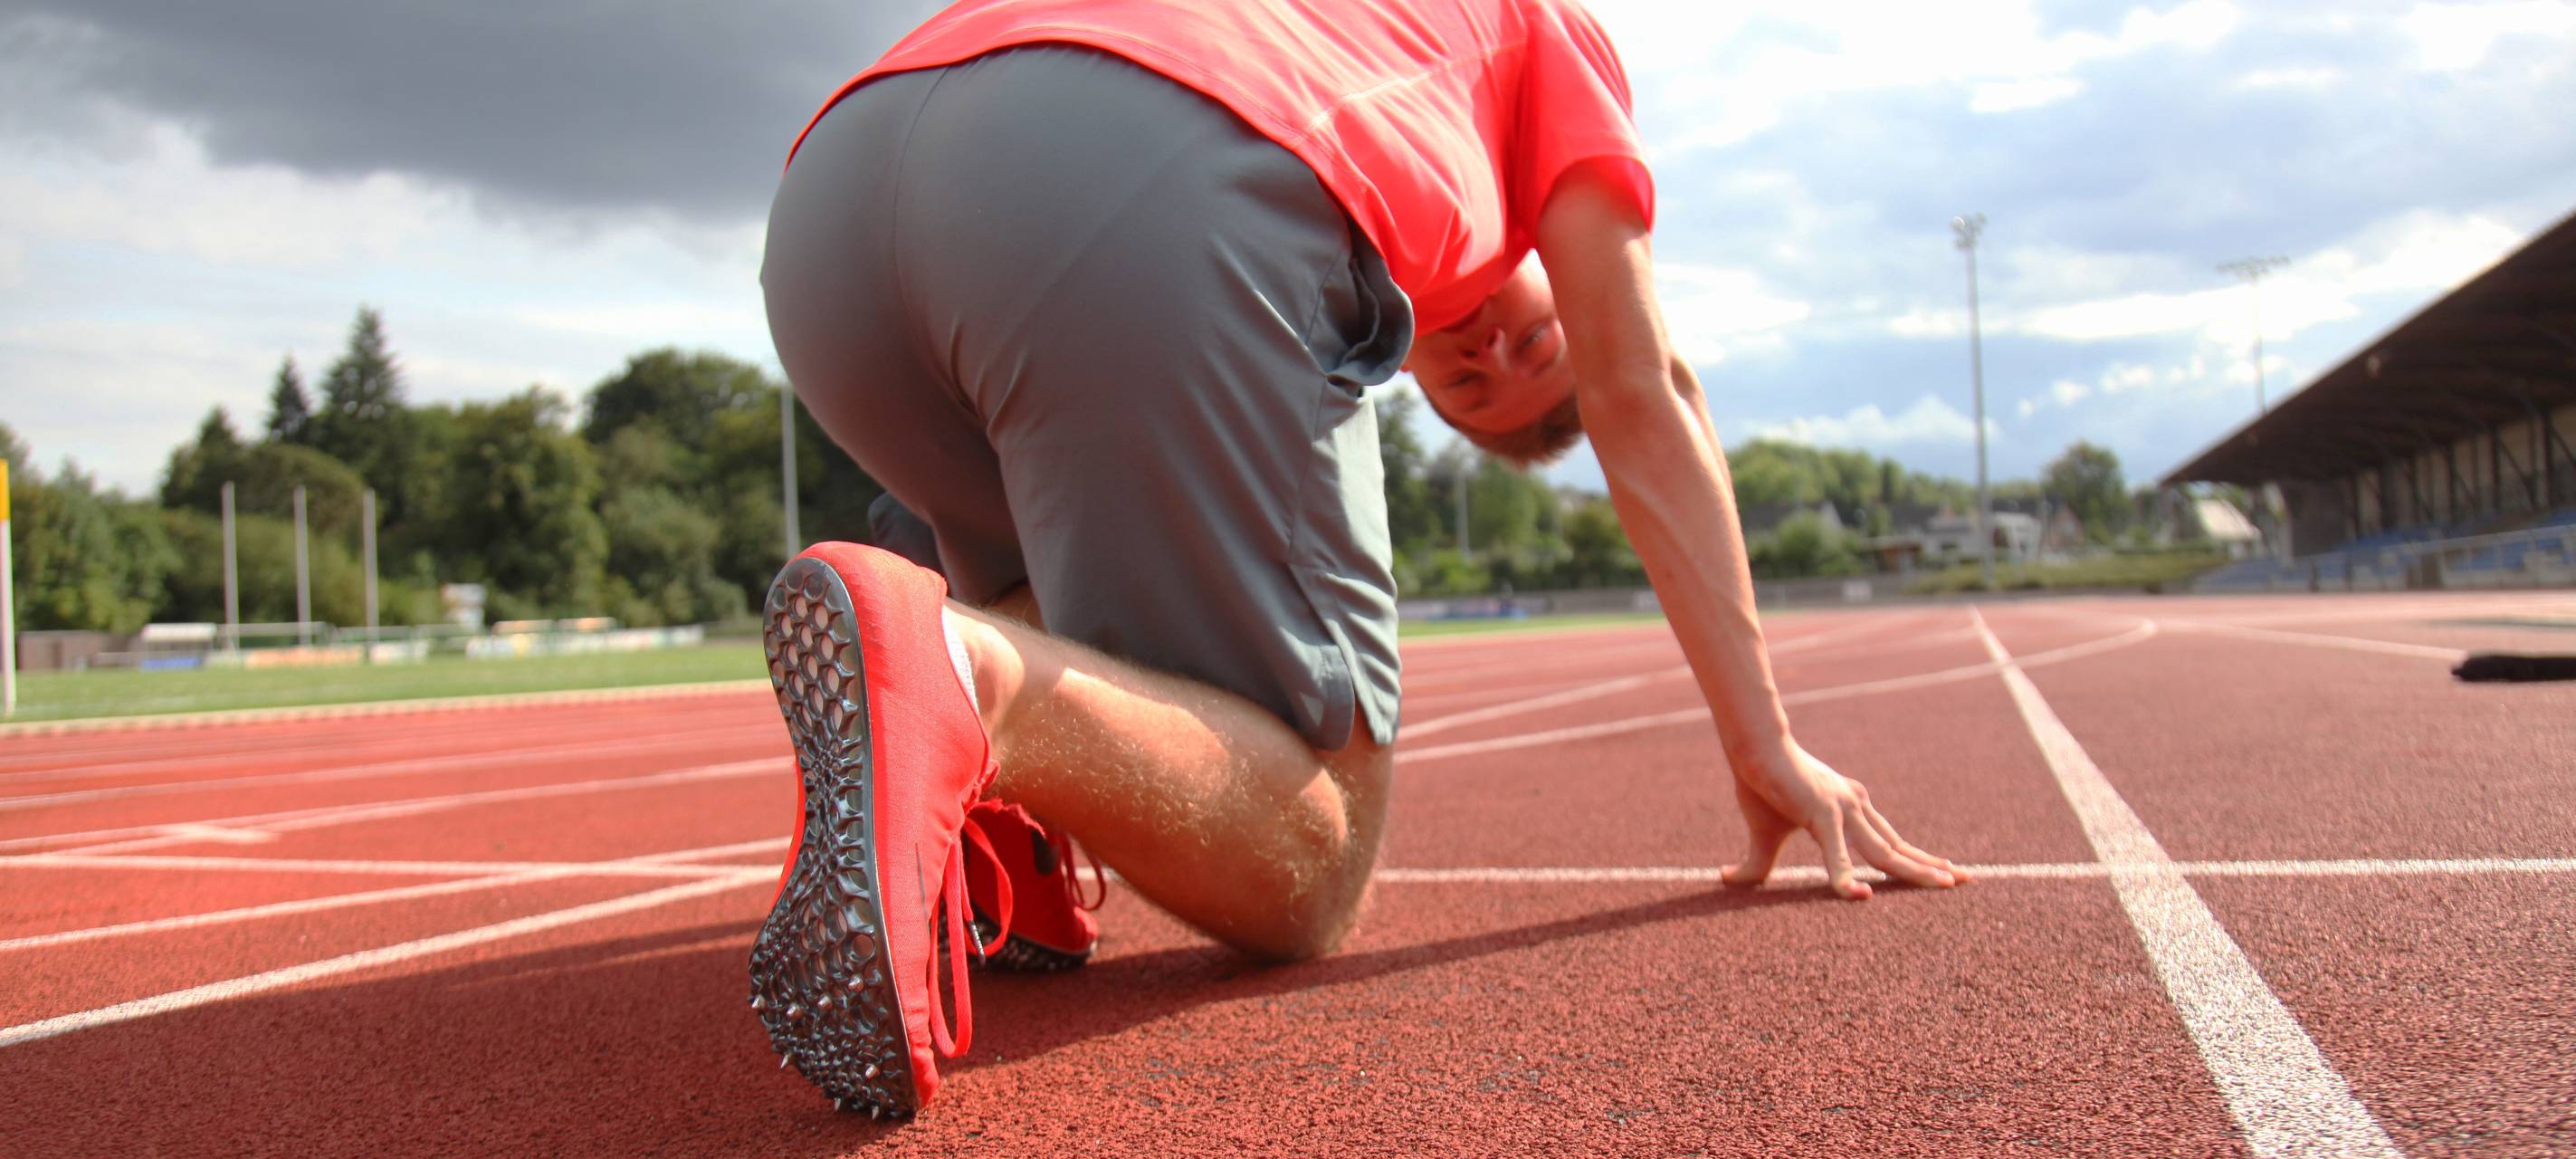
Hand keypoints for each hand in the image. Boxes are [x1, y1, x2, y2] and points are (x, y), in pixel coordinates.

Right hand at [1719, 740, 1967, 899]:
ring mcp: (1843, 809)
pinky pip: (1836, 853)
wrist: (1749, 747)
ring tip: (1945, 886)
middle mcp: (1856, 806)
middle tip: (1967, 882)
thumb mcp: (1762, 834)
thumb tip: (1726, 879)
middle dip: (1932, 867)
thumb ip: (1756, 864)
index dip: (1918, 860)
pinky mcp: (1821, 812)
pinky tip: (1858, 898)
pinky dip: (1845, 877)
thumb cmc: (1758, 783)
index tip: (1948, 873)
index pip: (1891, 841)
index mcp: (1850, 808)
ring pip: (1884, 852)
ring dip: (1915, 872)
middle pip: (1899, 847)